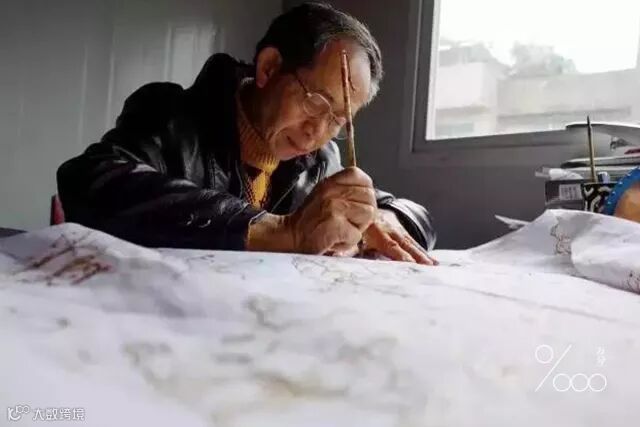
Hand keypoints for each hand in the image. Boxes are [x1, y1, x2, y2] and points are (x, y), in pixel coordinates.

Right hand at [246, 167, 375, 253]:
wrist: (291, 236)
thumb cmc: (311, 219)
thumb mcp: (325, 195)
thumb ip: (345, 190)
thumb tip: (370, 196)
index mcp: (331, 182)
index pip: (363, 179)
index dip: (366, 193)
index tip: (357, 205)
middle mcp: (332, 191)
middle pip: (369, 198)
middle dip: (364, 214)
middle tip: (348, 222)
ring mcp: (334, 208)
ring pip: (368, 215)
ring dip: (357, 228)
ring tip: (341, 230)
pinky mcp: (335, 226)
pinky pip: (357, 235)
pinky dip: (348, 242)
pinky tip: (335, 240)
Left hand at [358, 209, 437, 264]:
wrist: (369, 209)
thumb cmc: (360, 227)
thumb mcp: (355, 236)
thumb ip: (354, 248)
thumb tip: (348, 260)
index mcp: (378, 233)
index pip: (391, 245)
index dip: (401, 255)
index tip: (409, 264)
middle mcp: (392, 232)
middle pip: (406, 245)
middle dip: (417, 256)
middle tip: (427, 267)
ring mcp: (400, 232)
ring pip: (413, 245)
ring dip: (424, 256)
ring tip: (433, 266)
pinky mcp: (405, 234)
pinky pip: (415, 244)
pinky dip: (424, 253)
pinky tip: (433, 262)